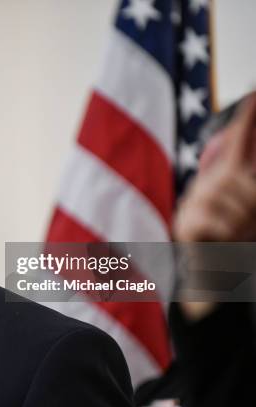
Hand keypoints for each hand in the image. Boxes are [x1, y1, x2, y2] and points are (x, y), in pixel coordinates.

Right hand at [174, 93, 255, 241]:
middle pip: (253, 190)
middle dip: (255, 210)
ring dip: (244, 228)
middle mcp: (209, 182)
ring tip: (229, 232)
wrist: (197, 255)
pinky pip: (226, 226)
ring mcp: (198, 200)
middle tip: (244, 224)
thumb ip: (246, 183)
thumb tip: (249, 175)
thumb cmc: (224, 229)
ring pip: (242, 211)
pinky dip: (229, 238)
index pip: (238, 140)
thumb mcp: (239, 202)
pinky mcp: (189, 220)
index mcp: (223, 174)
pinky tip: (218, 238)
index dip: (248, 118)